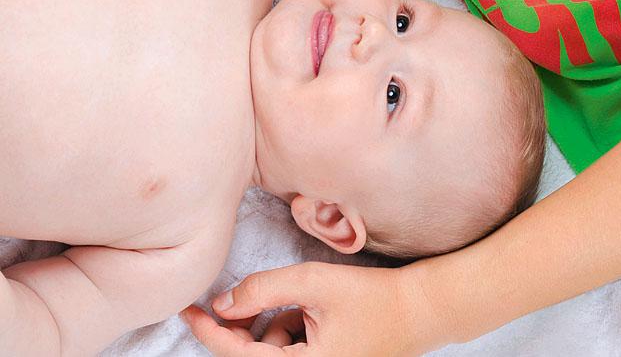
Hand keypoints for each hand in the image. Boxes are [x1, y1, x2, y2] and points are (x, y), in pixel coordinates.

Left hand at [181, 262, 423, 356]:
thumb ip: (265, 290)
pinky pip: (288, 352)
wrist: (418, 311)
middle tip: (237, 293)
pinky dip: (287, 329)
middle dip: (243, 324)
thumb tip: (224, 302)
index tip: (188, 310)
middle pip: (252, 355)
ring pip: (269, 352)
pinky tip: (307, 310)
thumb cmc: (371, 298)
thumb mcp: (313, 284)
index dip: (210, 332)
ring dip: (270, 325)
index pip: (240, 356)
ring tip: (299, 299)